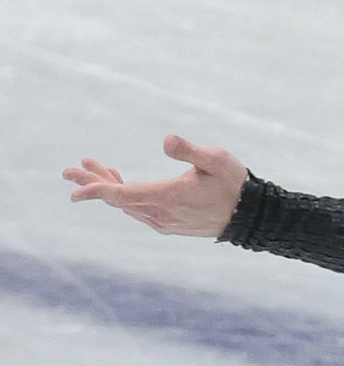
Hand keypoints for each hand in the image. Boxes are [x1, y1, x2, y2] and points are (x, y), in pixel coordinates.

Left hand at [63, 135, 247, 236]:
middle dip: (93, 185)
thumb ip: (189, 150)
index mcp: (169, 197)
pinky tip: (120, 186)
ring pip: (127, 206)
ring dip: (109, 188)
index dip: (96, 189)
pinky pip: (138, 211)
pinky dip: (124, 198)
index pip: (122, 195)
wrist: (252, 216)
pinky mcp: (170, 225)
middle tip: (69, 172)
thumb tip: (166, 140)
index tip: (73, 186)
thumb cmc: (234, 183)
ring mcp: (165, 222)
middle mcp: (162, 214)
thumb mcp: (216, 160)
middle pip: (118, 200)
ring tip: (93, 169)